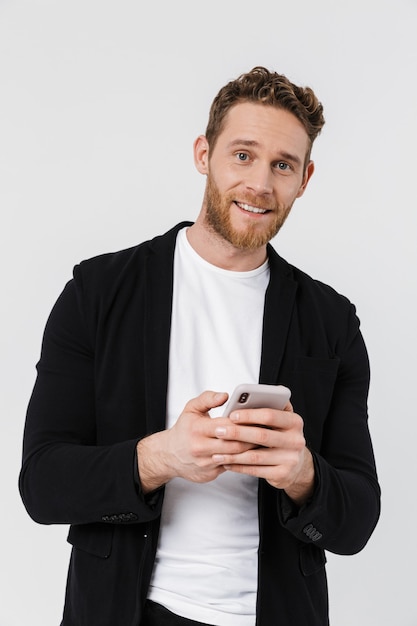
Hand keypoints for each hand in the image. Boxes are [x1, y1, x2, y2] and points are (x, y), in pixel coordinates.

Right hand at [137, 390, 255, 492]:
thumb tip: (225, 395)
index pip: (227, 426)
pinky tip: (252, 453)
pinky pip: (231, 466)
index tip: (259, 418)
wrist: (169, 455)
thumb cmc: (184, 429)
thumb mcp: (191, 408)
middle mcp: (201, 448)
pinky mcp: (210, 474)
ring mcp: (206, 463)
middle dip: (252, 438)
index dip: (244, 422)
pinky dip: (242, 460)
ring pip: (235, 457)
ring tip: (263, 441)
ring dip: (251, 450)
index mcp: (198, 429)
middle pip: (235, 444)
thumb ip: (208, 398)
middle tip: (267, 431)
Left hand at [212, 402, 314, 504]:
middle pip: (261, 435)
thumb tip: (247, 397)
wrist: (296, 464)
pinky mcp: (283, 474)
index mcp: (295, 422)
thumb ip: (269, 406)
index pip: (270, 415)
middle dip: (237, 433)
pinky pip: (255, 470)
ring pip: (256, 456)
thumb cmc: (281, 435)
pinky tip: (226, 463)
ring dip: (233, 454)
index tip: (231, 415)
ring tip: (216, 452)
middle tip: (218, 431)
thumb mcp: (281, 418)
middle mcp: (296, 440)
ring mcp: (290, 459)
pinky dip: (238, 467)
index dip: (249, 415)